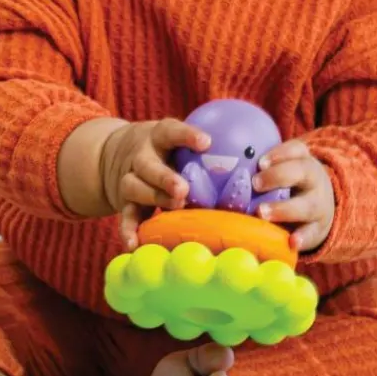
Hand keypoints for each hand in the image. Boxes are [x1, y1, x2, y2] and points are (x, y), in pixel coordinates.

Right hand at [100, 119, 208, 249]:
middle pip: (148, 164)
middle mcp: (141, 156)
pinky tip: (135, 244)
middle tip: (184, 189)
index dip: (187, 136)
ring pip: (134, 186)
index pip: (171, 131)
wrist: (115, 153)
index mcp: (158, 137)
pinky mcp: (124, 202)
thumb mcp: (177, 139)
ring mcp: (128, 178)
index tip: (207, 142)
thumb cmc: (165, 149)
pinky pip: (125, 215)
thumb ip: (208, 146)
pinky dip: (128, 229)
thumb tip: (262, 152)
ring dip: (153, 197)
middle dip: (165, 176)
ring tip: (174, 208)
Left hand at [252, 139, 334, 252]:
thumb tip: (213, 160)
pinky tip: (291, 242)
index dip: (279, 153)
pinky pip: (312, 233)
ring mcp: (318, 205)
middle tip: (255, 183)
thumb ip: (259, 167)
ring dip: (284, 209)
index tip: (260, 161)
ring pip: (306, 205)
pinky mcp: (318, 229)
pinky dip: (302, 238)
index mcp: (303, 161)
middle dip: (278, 176)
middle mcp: (314, 181)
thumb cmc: (291, 185)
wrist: (323, 208)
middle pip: (302, 172)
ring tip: (262, 213)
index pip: (296, 150)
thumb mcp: (285, 170)